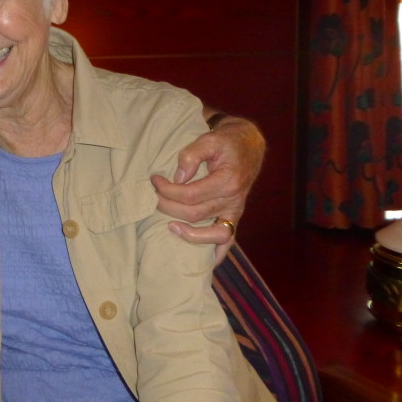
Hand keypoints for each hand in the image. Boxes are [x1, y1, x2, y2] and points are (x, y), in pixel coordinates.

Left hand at [151, 115, 265, 263]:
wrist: (248, 146)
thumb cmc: (226, 142)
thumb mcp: (209, 139)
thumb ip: (192, 156)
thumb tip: (178, 177)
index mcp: (228, 181)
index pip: (190, 195)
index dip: (167, 190)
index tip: (155, 180)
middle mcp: (233, 201)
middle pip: (194, 214)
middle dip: (168, 206)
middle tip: (154, 195)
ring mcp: (235, 212)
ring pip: (211, 234)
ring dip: (188, 234)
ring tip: (169, 226)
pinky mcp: (234, 217)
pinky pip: (227, 241)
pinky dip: (216, 254)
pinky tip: (202, 261)